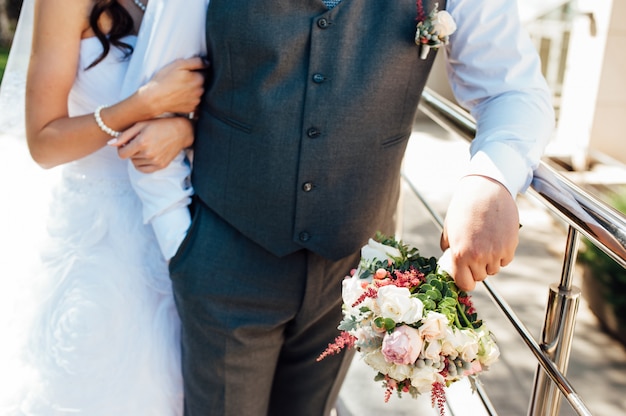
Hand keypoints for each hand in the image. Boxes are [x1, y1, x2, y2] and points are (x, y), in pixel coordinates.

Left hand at [112, 117, 193, 172]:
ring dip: (137, 157)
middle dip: (131, 150)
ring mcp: (155, 161)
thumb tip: (110, 144)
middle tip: (140, 141)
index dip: (121, 148)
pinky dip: (142, 164)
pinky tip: (146, 156)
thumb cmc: (159, 125)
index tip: (127, 142)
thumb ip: (124, 135)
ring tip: (145, 147)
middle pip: (129, 158)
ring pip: (136, 164)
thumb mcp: (140, 125)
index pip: (121, 154)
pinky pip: (144, 170)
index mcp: (141, 142)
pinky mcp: (161, 165)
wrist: (181, 131)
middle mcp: (148, 154)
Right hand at [138, 57, 207, 116]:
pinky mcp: (192, 108)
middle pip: (201, 83)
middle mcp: (200, 91)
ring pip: (198, 92)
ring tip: (179, 88)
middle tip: (180, 80)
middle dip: (194, 80)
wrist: (154, 99)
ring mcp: (197, 101)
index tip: (185, 72)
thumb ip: (196, 62)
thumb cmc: (164, 80)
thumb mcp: (179, 64)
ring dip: (192, 90)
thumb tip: (208, 63)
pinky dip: (189, 98)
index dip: (194, 71)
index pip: (204, 72)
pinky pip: (194, 101)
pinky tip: (180, 96)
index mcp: (199, 79)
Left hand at [439, 175, 519, 290]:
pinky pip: (505, 260)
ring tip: (485, 242)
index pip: (465, 284)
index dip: (465, 280)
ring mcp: (495, 253)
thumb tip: (450, 261)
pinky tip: (495, 238)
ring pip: (493, 269)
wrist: (486, 190)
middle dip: (476, 268)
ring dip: (489, 261)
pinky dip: (501, 254)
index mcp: (459, 254)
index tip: (465, 274)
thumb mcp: (449, 228)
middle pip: (480, 277)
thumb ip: (448, 248)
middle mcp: (478, 257)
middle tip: (474, 251)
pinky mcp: (510, 246)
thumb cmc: (464, 207)